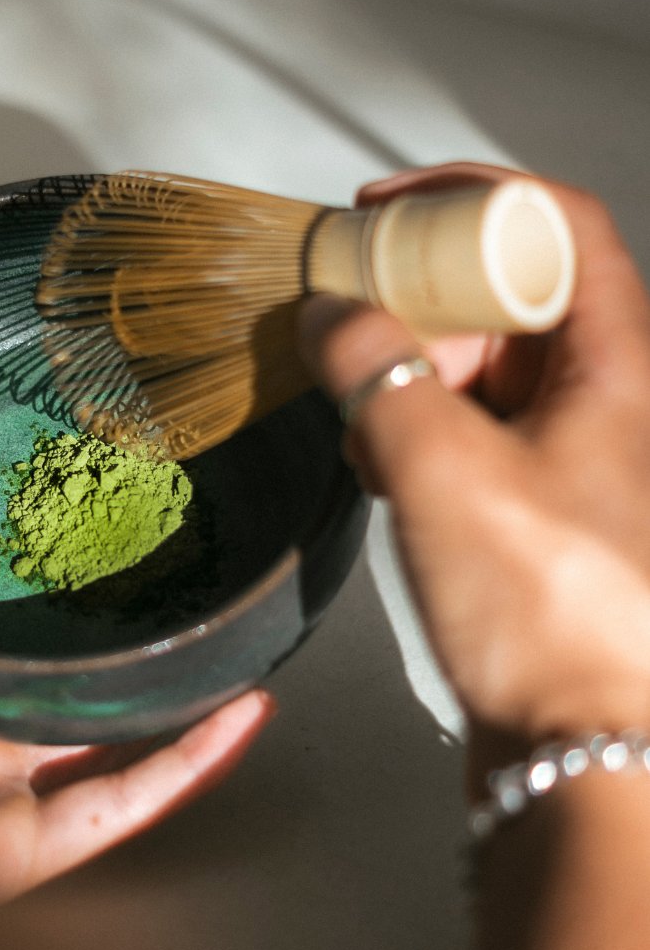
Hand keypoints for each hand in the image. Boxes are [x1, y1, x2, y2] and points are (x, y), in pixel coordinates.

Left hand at [0, 536, 274, 903]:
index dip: (46, 591)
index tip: (93, 532)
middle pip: (68, 688)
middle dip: (124, 639)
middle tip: (185, 574)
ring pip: (113, 745)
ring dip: (179, 700)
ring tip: (238, 637)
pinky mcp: (17, 849)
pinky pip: (116, 810)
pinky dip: (183, 769)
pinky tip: (238, 716)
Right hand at [298, 163, 649, 789]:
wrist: (592, 752)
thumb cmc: (547, 611)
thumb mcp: (445, 471)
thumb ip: (377, 377)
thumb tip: (330, 314)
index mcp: (617, 366)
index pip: (559, 226)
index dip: (470, 197)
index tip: (380, 211)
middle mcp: (610, 400)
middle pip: (516, 294)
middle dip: (422, 298)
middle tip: (351, 329)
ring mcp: (580, 458)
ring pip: (489, 368)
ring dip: (412, 372)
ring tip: (359, 420)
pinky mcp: (545, 513)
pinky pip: (478, 432)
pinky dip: (421, 430)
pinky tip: (379, 470)